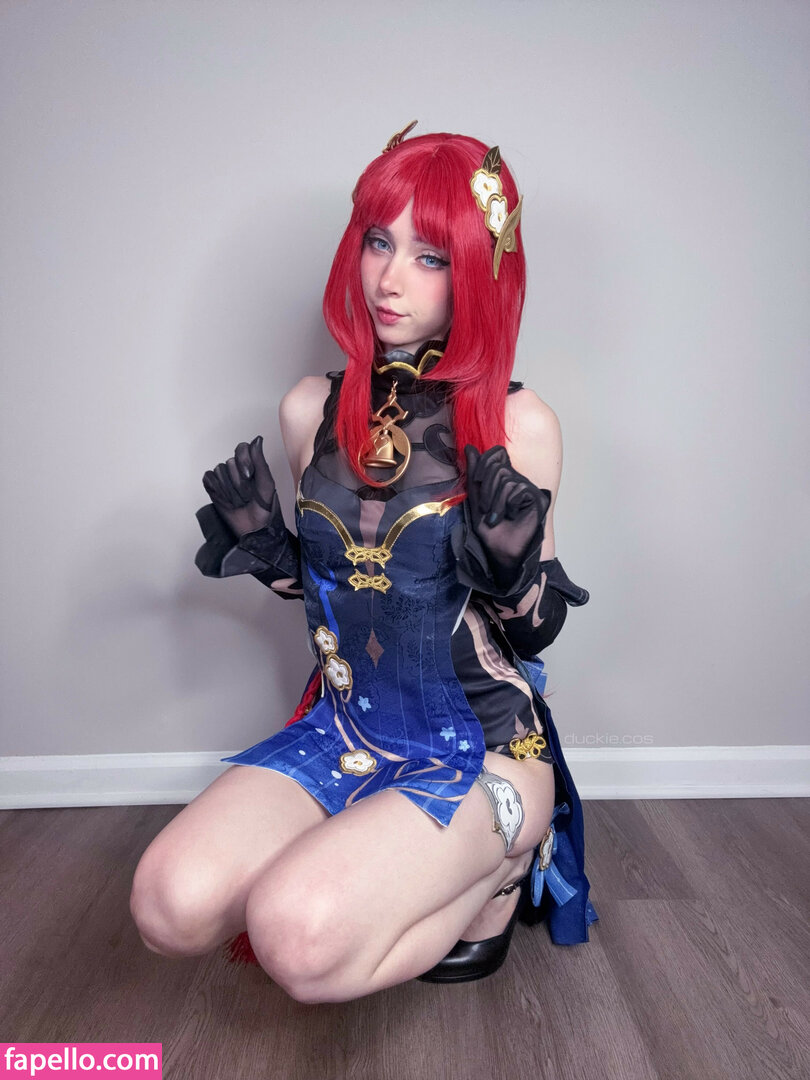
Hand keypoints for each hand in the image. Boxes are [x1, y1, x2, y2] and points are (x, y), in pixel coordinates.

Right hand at [202, 435, 276, 538]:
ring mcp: (223, 477)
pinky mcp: (212, 486)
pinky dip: (218, 491)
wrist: (254, 528)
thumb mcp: (266, 483)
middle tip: (247, 495)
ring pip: (219, 471)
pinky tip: (226, 500)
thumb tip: (257, 439)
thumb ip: (260, 460)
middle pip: (230, 463)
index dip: (244, 461)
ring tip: (238, 500)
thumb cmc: (264, 506)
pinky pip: (209, 478)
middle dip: (239, 482)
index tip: (250, 475)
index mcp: (251, 464)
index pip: (241, 448)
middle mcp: (236, 468)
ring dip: (230, 490)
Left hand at [464, 445, 549, 588]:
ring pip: (506, 478)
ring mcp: (529, 488)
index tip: (477, 485)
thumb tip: (469, 448)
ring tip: (496, 518)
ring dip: (495, 501)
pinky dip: (508, 505)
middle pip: (498, 466)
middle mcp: (518, 480)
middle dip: (485, 489)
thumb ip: (474, 475)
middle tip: (486, 510)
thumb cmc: (491, 532)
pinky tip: (511, 517)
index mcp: (504, 478)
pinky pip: (517, 488)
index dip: (483, 465)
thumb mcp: (476, 501)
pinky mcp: (539, 497)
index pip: (496, 453)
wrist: (503, 554)